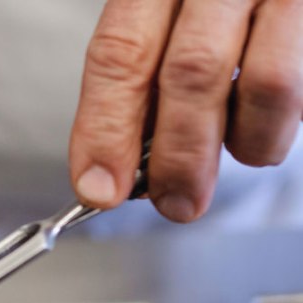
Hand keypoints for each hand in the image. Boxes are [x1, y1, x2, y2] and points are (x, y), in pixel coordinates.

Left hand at [69, 0, 302, 221]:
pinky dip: (286, 121)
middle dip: (177, 155)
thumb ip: (145, 80)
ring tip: (244, 150)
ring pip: (266, 83)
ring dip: (248, 140)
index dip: (104, 130)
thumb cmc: (213, 2)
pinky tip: (272, 118)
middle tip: (176, 202)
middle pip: (189, 74)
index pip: (119, 55)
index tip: (98, 187)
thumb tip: (126, 165)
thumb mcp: (166, 21)